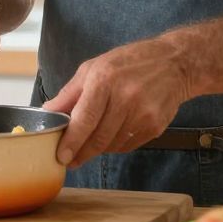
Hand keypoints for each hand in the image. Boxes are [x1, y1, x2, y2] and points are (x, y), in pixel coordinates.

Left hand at [42, 36, 191, 167]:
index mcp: (105, 80)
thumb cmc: (129, 62)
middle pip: (98, 138)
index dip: (72, 141)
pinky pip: (128, 145)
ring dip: (98, 148)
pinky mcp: (155, 126)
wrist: (174, 63)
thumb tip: (48, 112)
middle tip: (70, 159)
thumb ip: (69, 93)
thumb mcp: (93, 67)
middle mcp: (125, 97)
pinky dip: (116, 145)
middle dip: (81, 152)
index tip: (61, 156)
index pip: (84, 119)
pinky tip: (113, 133)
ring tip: (93, 140)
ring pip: (112, 145)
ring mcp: (143, 113)